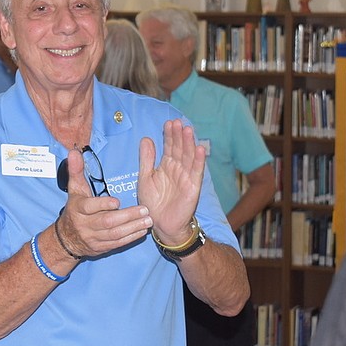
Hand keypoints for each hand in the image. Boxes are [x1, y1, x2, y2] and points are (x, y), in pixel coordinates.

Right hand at [58, 147, 151, 257]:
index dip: (103, 204)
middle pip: (106, 221)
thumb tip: (74, 152)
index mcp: (77, 209)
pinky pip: (117, 243)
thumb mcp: (74, 189)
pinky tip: (142, 231)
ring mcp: (93, 238)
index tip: (117, 201)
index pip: (89, 207)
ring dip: (133, 227)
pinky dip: (130, 238)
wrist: (67, 238)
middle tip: (144, 210)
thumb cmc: (74, 209)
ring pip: (114, 234)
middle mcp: (84, 224)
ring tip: (148, 220)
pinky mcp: (101, 247)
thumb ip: (76, 170)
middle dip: (127, 217)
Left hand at [137, 119, 205, 245]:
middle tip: (178, 122)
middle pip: (180, 148)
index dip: (169, 135)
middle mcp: (177, 168)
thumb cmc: (152, 202)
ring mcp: (186, 176)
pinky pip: (196, 172)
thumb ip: (146, 159)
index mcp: (166, 165)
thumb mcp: (145, 177)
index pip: (169, 146)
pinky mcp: (193, 187)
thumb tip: (147, 138)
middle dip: (179, 135)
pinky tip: (199, 149)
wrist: (161, 224)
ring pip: (189, 157)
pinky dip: (199, 161)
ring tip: (188, 130)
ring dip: (189, 143)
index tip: (168, 122)